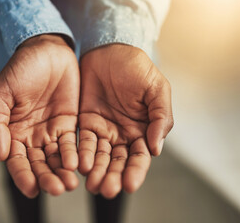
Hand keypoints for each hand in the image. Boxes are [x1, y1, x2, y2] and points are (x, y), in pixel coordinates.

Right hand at [0, 35, 79, 197]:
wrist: (47, 50)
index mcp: (12, 132)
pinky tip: (78, 164)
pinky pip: (72, 143)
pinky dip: (74, 154)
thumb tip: (0, 155)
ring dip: (62, 172)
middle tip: (57, 189)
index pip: (16, 160)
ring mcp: (51, 131)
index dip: (23, 176)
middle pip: (38, 164)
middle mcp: (31, 136)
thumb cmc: (20, 69)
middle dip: (47, 178)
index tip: (32, 189)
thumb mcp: (2, 93)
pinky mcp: (69, 123)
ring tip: (69, 184)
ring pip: (56, 158)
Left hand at [78, 44, 173, 198]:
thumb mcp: (156, 89)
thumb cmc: (137, 67)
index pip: (140, 157)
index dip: (136, 171)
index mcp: (143, 129)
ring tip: (92, 185)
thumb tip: (156, 149)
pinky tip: (80, 165)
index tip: (129, 185)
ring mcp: (103, 130)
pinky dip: (81, 154)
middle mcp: (122, 134)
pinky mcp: (84, 123)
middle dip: (113, 176)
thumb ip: (160, 117)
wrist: (109, 49)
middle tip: (107, 190)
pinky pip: (83, 142)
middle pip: (118, 161)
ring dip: (96, 171)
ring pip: (99, 156)